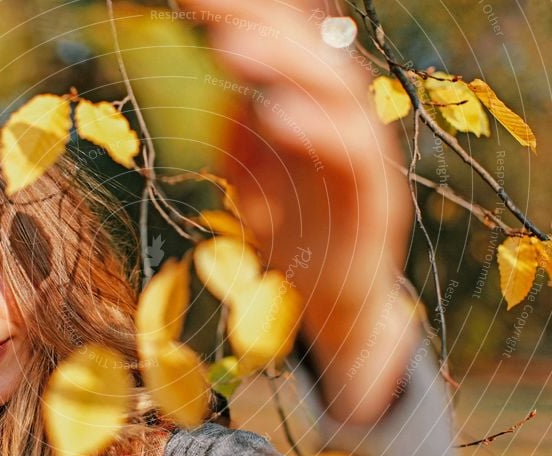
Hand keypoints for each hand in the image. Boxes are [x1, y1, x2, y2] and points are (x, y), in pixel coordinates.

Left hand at [180, 0, 421, 423]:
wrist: (336, 302)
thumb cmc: (293, 230)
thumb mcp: (252, 176)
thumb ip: (235, 134)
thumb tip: (207, 91)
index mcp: (314, 107)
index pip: (282, 46)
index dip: (241, 15)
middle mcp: (345, 118)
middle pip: (311, 53)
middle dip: (258, 23)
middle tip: (203, 5)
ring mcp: (365, 155)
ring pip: (338, 93)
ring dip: (284, 65)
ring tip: (228, 46)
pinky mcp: (376, 198)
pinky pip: (351, 155)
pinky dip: (315, 131)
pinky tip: (272, 115)